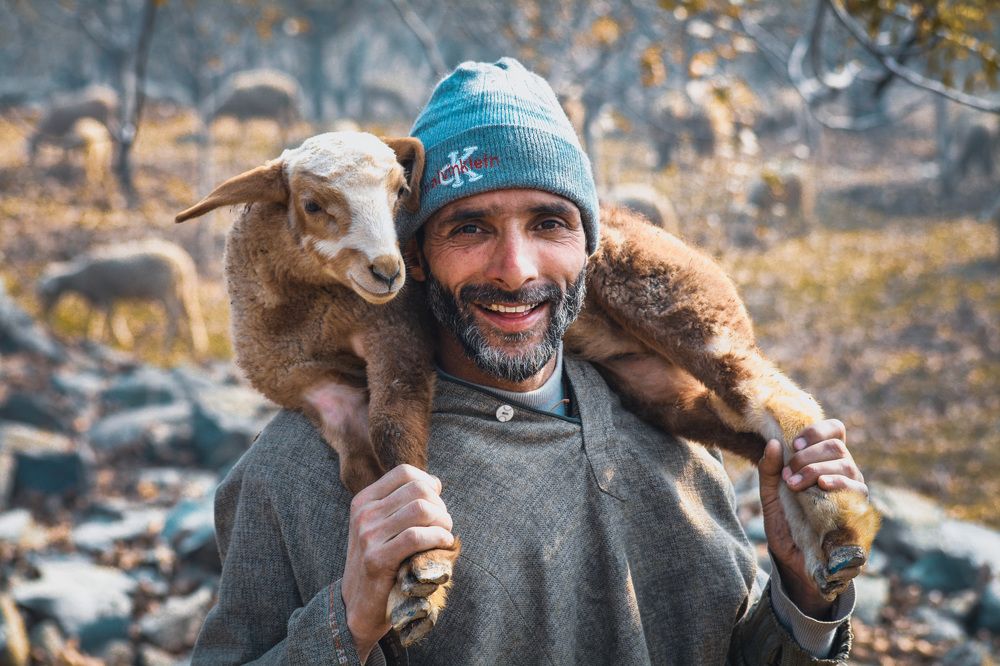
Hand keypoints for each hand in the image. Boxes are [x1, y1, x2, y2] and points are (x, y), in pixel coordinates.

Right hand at [341, 464, 454, 660]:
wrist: (359, 606)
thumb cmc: (381, 564)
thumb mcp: (382, 527)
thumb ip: (403, 504)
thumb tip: (435, 483)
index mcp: (364, 501)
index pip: (405, 473)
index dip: (428, 484)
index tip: (435, 504)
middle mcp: (364, 514)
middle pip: (418, 489)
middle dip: (440, 505)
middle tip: (443, 525)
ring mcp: (368, 536)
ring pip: (421, 510)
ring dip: (443, 522)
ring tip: (444, 535)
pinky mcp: (377, 560)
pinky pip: (417, 536)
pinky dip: (438, 538)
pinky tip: (443, 545)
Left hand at [757, 419, 867, 617]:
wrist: (796, 564)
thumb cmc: (786, 526)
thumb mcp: (770, 497)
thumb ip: (769, 470)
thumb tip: (773, 443)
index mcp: (825, 464)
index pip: (835, 432)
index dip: (817, 431)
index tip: (795, 443)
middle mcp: (844, 474)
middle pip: (837, 447)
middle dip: (809, 455)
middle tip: (789, 474)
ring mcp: (854, 493)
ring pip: (847, 465)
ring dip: (817, 469)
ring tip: (795, 484)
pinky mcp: (860, 512)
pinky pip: (857, 490)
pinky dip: (839, 483)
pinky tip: (823, 486)